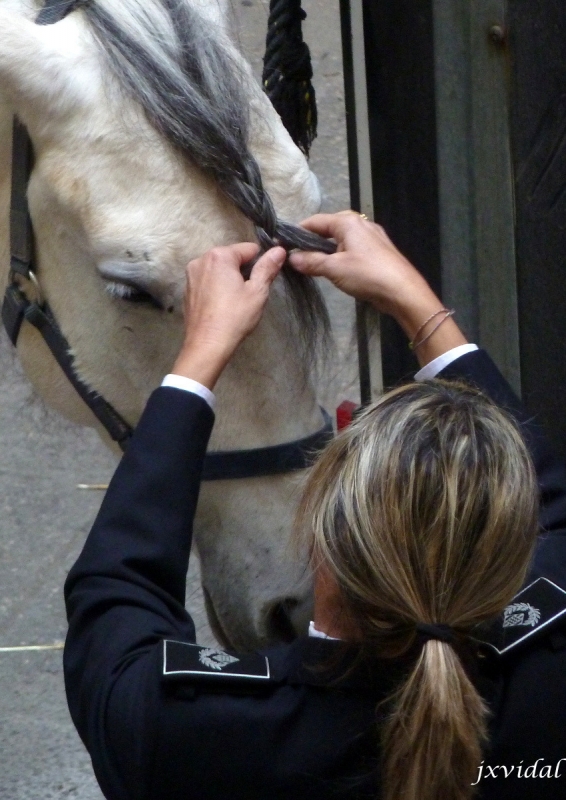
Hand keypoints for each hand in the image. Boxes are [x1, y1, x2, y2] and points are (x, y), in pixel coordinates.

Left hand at [172, 243, 285, 388]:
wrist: (207, 345)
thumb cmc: (234, 317)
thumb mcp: (257, 292)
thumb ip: (267, 268)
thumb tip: (279, 250)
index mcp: (219, 256)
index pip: (248, 249)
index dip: (259, 263)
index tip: (262, 281)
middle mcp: (201, 260)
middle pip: (231, 258)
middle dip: (242, 271)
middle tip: (249, 293)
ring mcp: (191, 275)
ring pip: (218, 270)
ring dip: (228, 279)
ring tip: (235, 301)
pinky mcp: (187, 290)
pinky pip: (207, 282)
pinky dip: (216, 288)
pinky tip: (222, 306)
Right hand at [288, 211, 432, 316]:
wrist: (403, 291)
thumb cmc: (367, 274)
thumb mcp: (334, 269)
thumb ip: (311, 261)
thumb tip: (291, 258)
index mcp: (348, 222)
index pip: (315, 221)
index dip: (297, 232)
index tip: (283, 245)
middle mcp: (360, 224)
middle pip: (328, 229)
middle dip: (311, 242)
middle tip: (295, 257)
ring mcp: (371, 237)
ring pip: (340, 240)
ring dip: (325, 251)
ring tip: (311, 265)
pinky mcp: (377, 251)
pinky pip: (351, 249)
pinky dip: (339, 256)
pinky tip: (334, 270)